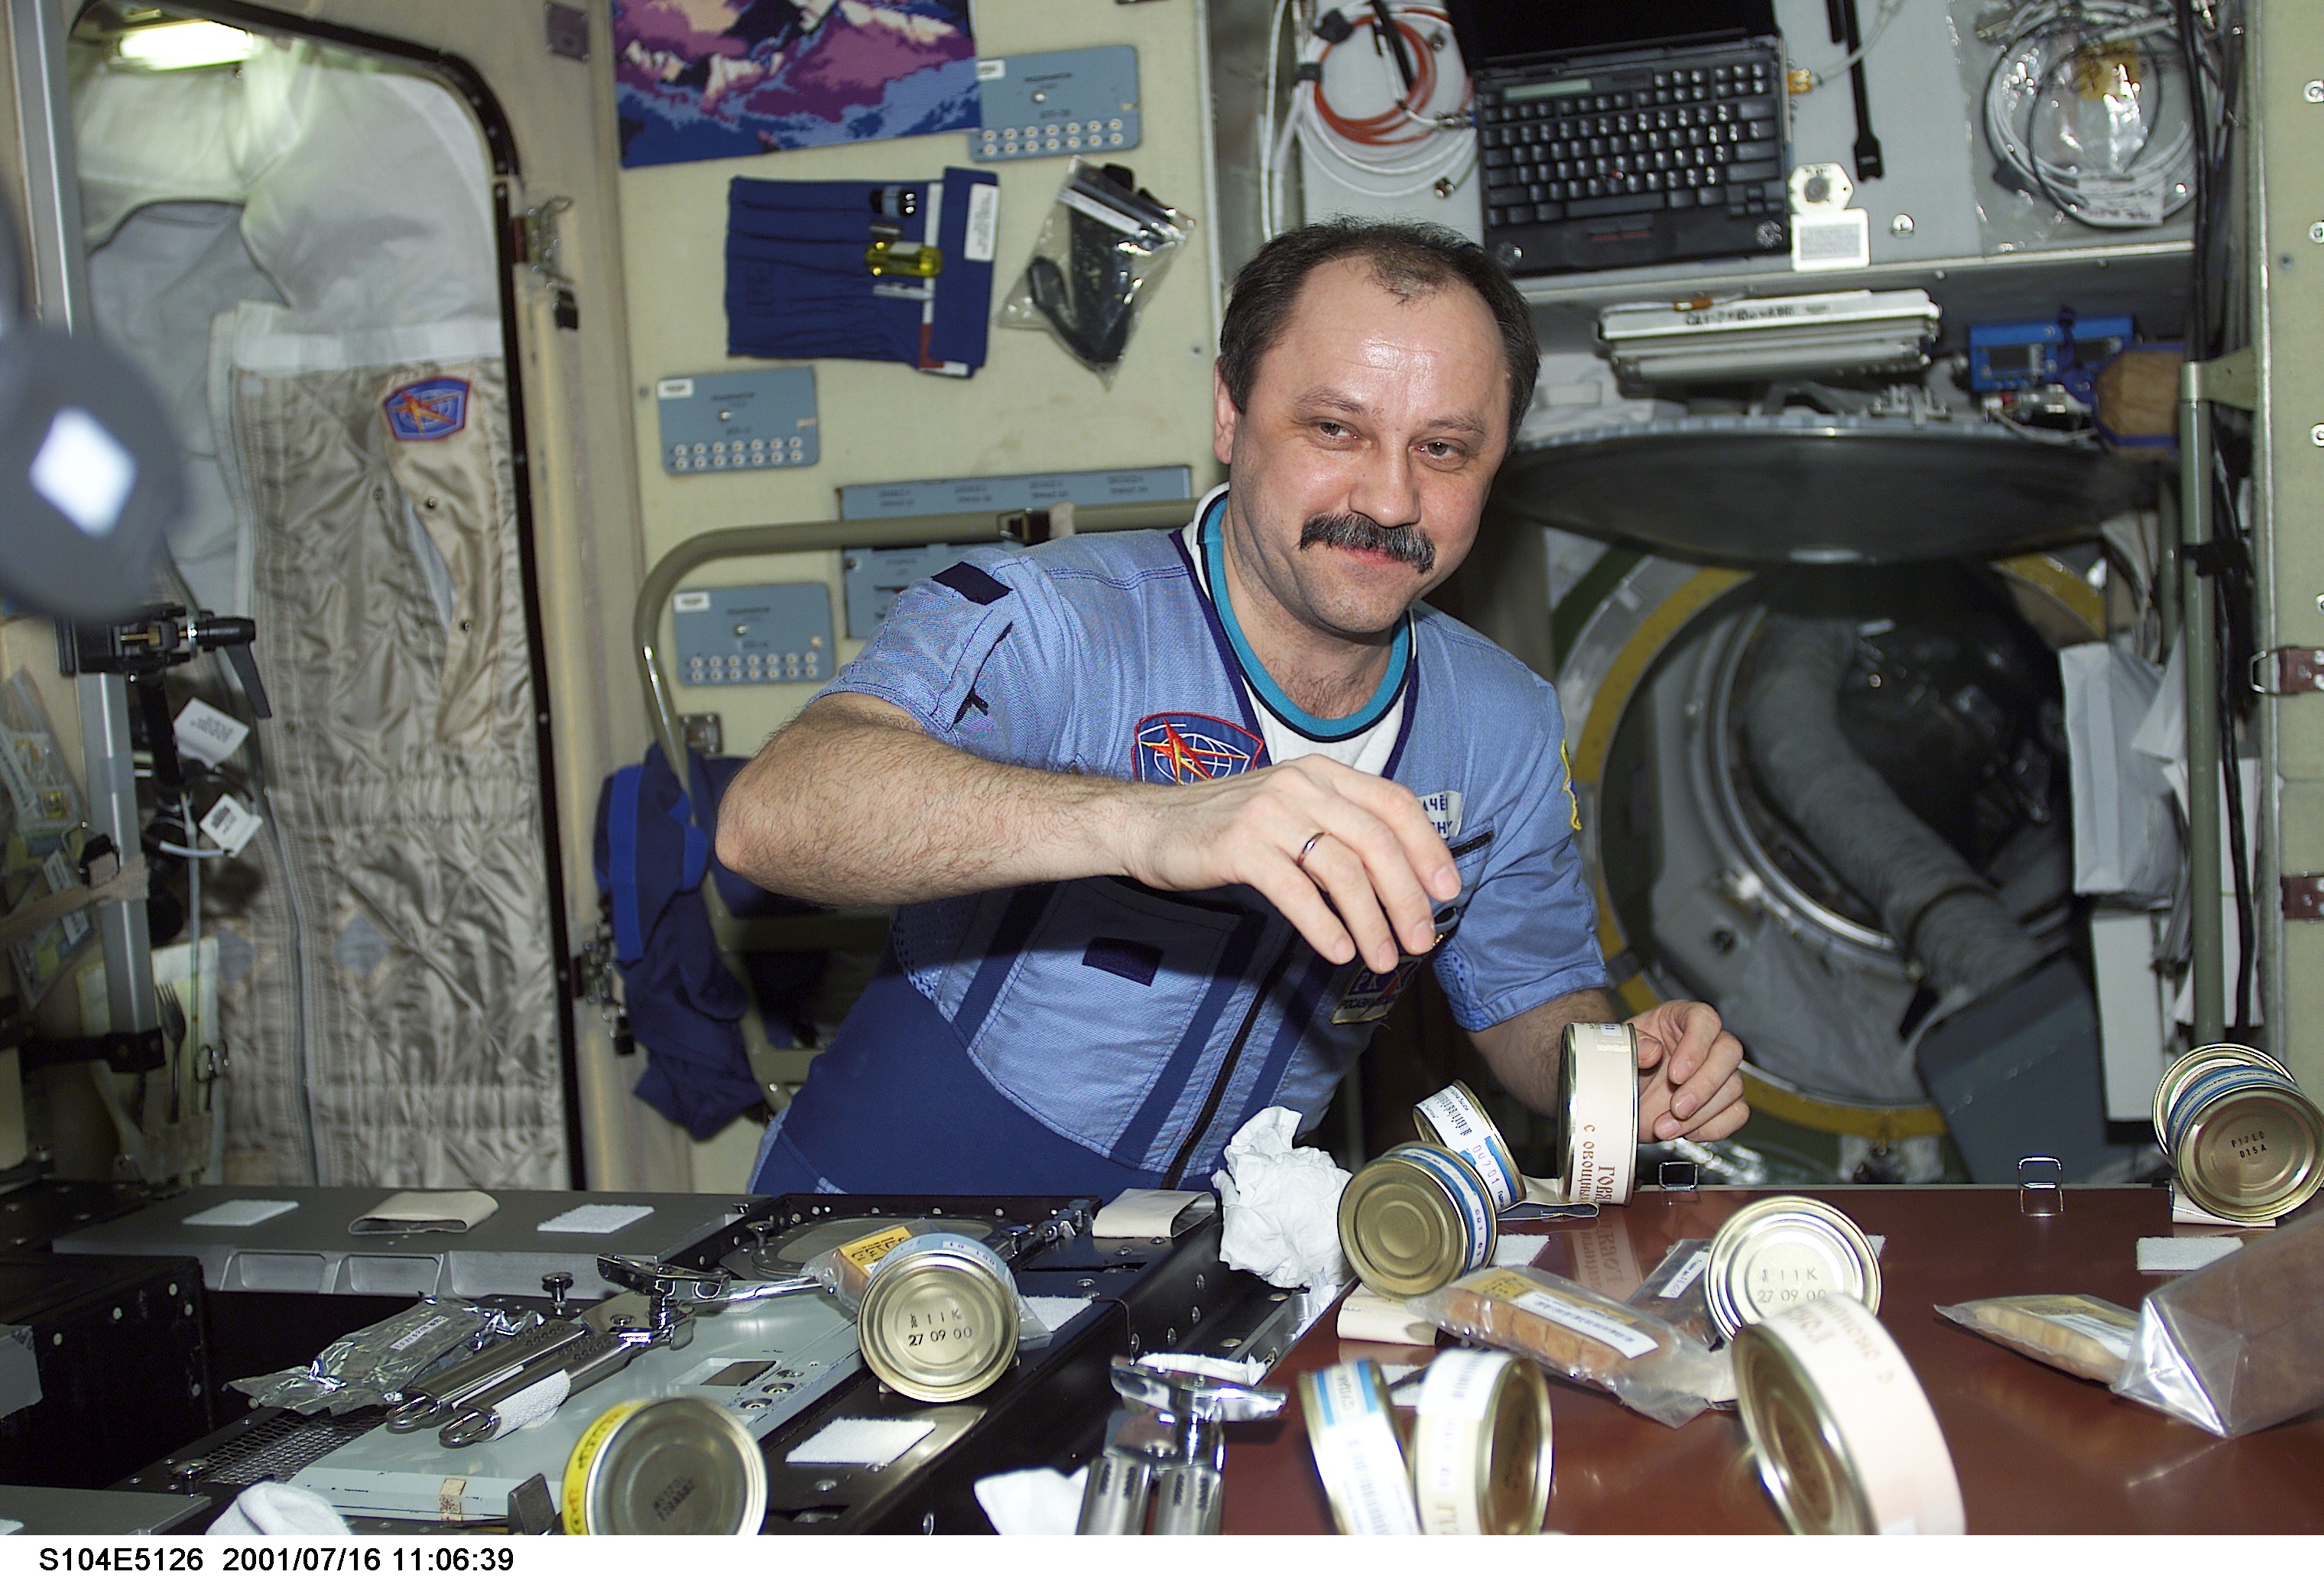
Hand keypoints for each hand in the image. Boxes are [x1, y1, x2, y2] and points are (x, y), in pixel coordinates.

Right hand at [1120, 755, 1460, 972]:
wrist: (1150, 824)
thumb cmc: (1227, 826)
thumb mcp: (1290, 810)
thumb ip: (1338, 828)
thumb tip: (1399, 875)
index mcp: (1321, 773)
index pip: (1394, 803)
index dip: (1428, 847)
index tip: (1447, 890)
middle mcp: (1300, 785)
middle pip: (1375, 841)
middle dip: (1406, 896)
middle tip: (1422, 939)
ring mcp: (1269, 813)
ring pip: (1342, 869)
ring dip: (1371, 920)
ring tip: (1383, 958)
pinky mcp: (1239, 846)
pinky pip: (1295, 890)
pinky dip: (1324, 924)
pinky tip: (1339, 950)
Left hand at [1630, 999, 1747, 1142]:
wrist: (1621, 1097)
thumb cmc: (1624, 1063)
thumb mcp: (1618, 1048)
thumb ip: (1632, 1044)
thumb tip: (1652, 1050)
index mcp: (1681, 1019)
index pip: (1704, 1019)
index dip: (1695, 1046)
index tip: (1675, 1074)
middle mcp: (1706, 1043)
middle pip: (1728, 1052)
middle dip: (1704, 1084)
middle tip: (1677, 1107)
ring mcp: (1718, 1073)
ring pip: (1733, 1087)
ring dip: (1700, 1114)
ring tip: (1665, 1126)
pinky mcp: (1724, 1102)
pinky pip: (1736, 1114)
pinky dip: (1712, 1127)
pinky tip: (1685, 1131)